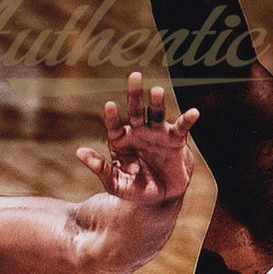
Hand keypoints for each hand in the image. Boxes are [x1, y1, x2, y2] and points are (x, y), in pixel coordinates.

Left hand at [77, 72, 197, 205]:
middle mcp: (138, 133)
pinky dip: (187, 119)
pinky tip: (193, 113)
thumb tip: (79, 152)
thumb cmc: (135, 189)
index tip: (109, 105)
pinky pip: (181, 127)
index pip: (114, 126)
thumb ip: (100, 167)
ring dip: (156, 102)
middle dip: (134, 94)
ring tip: (156, 91)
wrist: (160, 197)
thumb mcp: (114, 182)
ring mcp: (157, 133)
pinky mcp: (175, 139)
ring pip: (156, 114)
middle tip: (134, 76)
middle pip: (135, 111)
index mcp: (121, 142)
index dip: (112, 117)